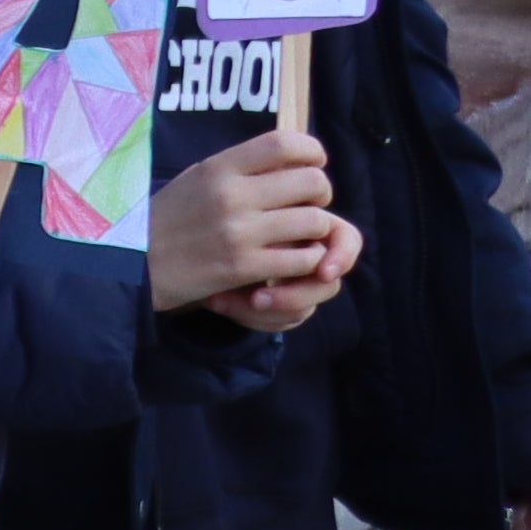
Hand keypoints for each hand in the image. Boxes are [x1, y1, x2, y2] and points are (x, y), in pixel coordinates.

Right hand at [151, 133, 346, 320]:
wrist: (130, 264)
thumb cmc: (165, 220)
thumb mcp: (195, 179)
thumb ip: (238, 169)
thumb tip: (288, 160)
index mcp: (219, 168)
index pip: (285, 143)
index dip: (311, 152)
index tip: (312, 164)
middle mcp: (232, 195)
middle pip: (313, 182)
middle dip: (320, 194)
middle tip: (307, 205)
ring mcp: (239, 232)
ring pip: (315, 222)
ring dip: (315, 231)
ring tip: (299, 237)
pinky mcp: (242, 268)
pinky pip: (301, 259)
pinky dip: (305, 261)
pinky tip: (289, 262)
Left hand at [223, 212, 362, 336]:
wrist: (184, 249)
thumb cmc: (209, 218)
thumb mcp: (234, 208)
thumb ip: (268, 211)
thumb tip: (297, 215)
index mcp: (306, 225)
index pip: (346, 238)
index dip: (343, 256)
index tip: (322, 272)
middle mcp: (307, 256)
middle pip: (327, 284)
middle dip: (294, 296)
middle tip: (256, 299)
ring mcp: (294, 284)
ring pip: (303, 308)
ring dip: (263, 309)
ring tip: (219, 300)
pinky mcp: (277, 307)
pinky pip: (279, 321)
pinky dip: (248, 316)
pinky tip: (215, 302)